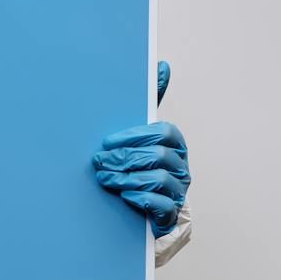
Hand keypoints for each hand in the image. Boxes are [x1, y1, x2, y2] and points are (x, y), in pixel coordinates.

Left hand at [91, 60, 189, 235]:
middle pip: (157, 155)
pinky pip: (161, 205)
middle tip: (99, 161)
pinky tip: (124, 196)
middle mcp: (181, 167)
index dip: (134, 136)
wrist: (146, 207)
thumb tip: (162, 65)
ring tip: (105, 178)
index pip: (163, 132)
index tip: (108, 141)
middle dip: (124, 158)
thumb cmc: (143, 165)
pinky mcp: (171, 215)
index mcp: (176, 145)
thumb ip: (151, 101)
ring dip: (127, 177)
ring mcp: (179, 191)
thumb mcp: (143, 133)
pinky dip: (140, 198)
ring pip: (159, 179)